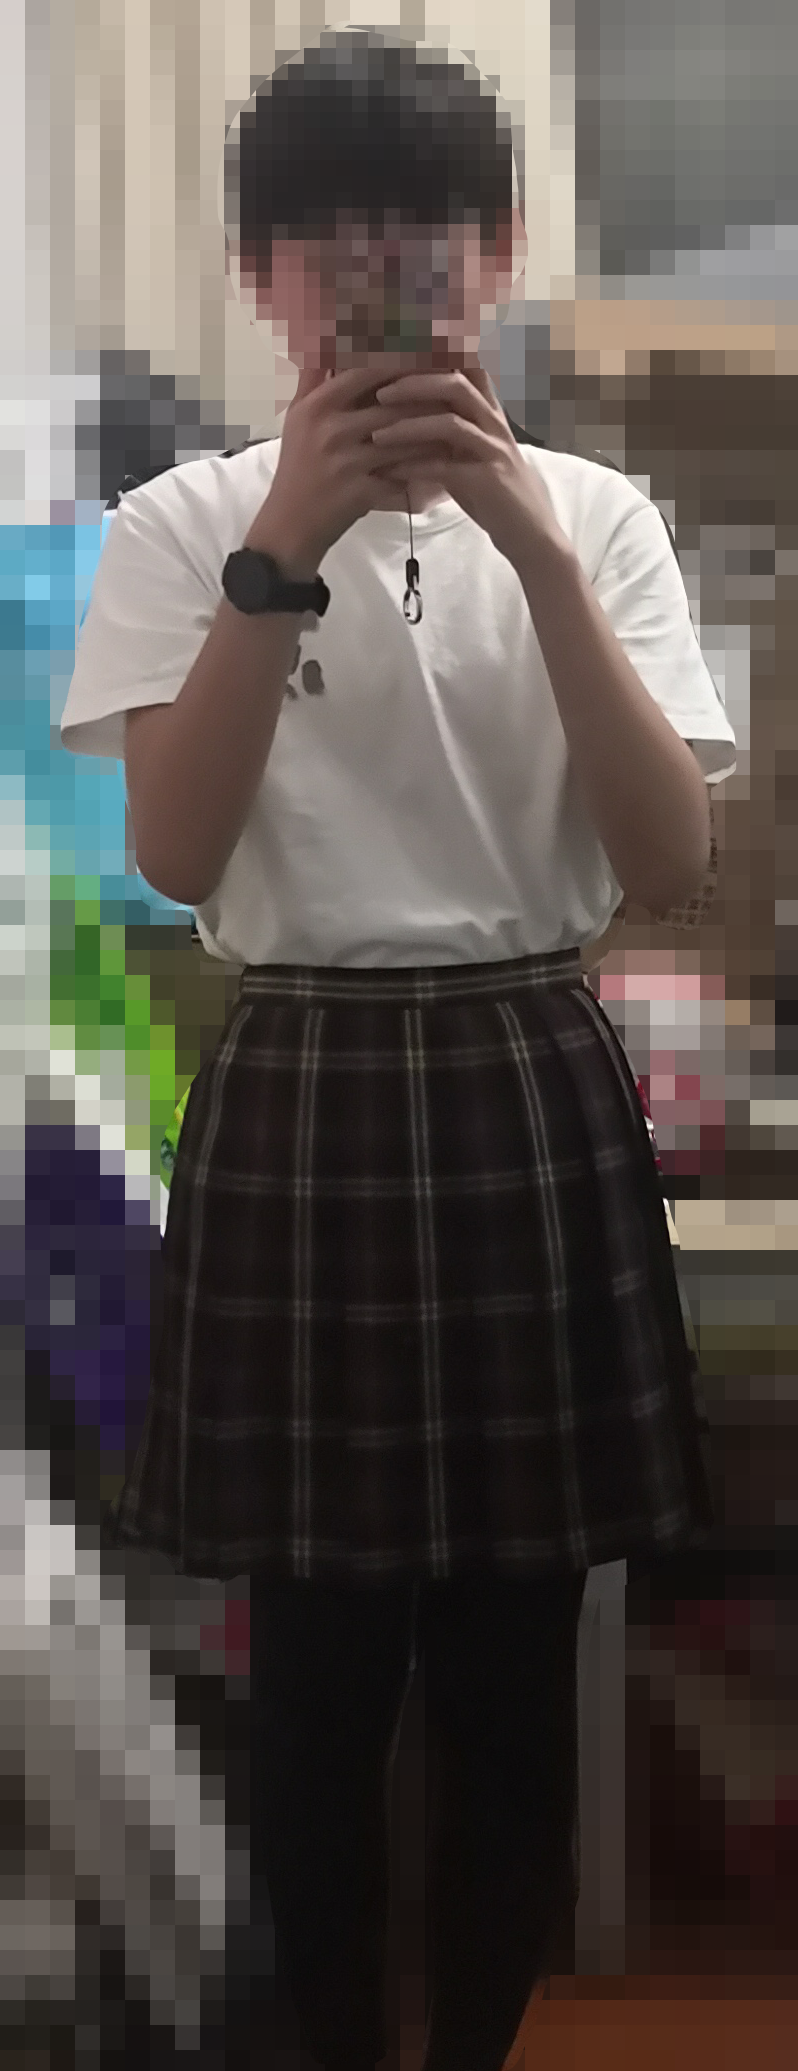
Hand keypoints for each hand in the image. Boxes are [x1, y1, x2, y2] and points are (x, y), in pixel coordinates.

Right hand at [250, 366, 441, 570]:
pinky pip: (401, 477)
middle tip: (456, 386)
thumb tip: (324, 335)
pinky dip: (423, 471)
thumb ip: (314, 376)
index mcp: (318, 404)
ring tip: (458, 422)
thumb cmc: (298, 466)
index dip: (401, 358)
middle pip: (391, 402)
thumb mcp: (297, 416)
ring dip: (432, 431)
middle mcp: (330, 429)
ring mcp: (345, 462)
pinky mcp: (358, 492)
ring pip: (402, 439)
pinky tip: (446, 465)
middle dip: (426, 394)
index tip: (429, 351)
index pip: (366, 368)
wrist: (289, 524)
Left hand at [369, 365, 567, 567]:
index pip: (467, 367)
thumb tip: (406, 414)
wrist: (530, 534)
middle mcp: (494, 424)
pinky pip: (444, 467)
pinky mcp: (487, 481)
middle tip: (380, 394)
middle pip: (455, 384)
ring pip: (449, 423)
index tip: (398, 358)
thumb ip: (447, 432)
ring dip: (408, 427)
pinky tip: (389, 473)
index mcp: (490, 413)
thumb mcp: (472, 454)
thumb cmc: (495, 495)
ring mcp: (493, 451)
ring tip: (376, 436)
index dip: (436, 356)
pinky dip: (413, 468)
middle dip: (414, 384)